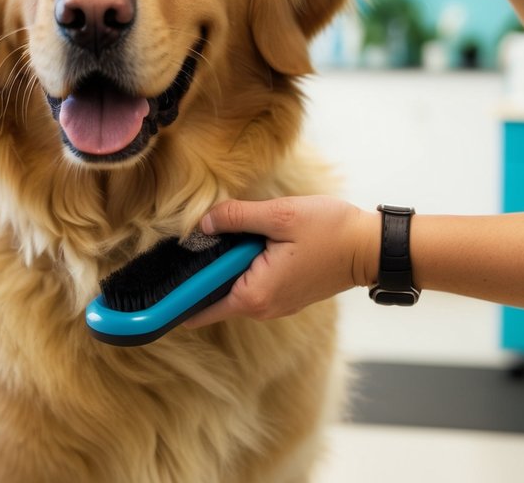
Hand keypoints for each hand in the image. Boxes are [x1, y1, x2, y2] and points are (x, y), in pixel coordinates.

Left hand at [183, 196, 377, 327]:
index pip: (199, 306)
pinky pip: (249, 283)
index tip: (152, 283)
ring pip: (231, 286)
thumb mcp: (279, 215)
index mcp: (254, 295)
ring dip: (223, 264)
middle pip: (212, 294)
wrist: (371, 248)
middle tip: (188, 238)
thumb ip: (236, 217)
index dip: (174, 294)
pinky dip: (240, 265)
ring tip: (220, 234)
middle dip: (200, 269)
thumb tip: (201, 224)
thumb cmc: (331, 232)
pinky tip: (244, 241)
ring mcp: (273, 304)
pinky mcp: (284, 295)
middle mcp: (261, 308)